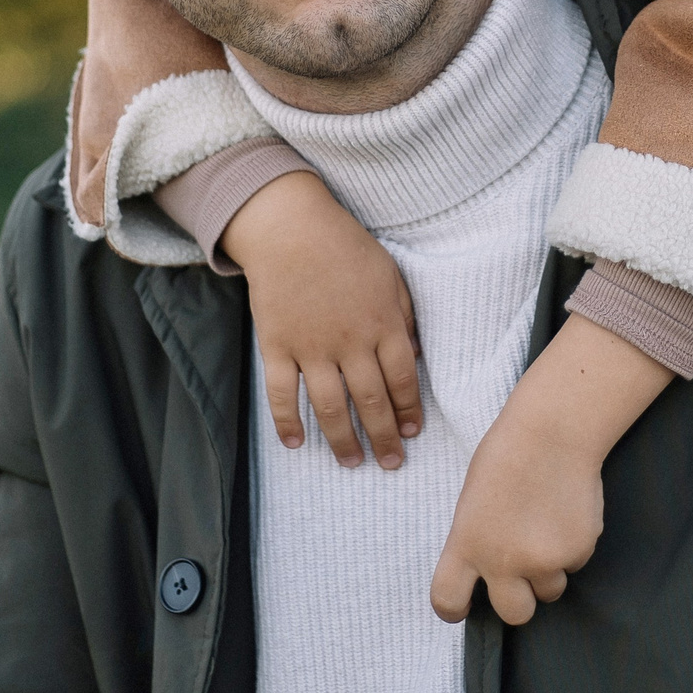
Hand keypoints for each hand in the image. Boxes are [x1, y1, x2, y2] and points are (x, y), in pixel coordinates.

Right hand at [223, 170, 422, 468]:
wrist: (290, 228)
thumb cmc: (345, 248)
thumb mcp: (390, 276)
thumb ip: (404, 317)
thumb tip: (415, 358)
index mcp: (383, 324)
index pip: (402, 380)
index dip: (409, 411)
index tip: (412, 433)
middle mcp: (350, 342)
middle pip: (371, 402)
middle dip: (384, 438)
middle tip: (390, 463)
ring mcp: (311, 347)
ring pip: (330, 407)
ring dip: (343, 440)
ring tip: (352, 462)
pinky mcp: (277, 346)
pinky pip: (281, 393)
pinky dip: (287, 421)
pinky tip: (295, 443)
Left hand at [429, 390, 602, 626]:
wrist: (553, 432)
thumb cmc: (507, 456)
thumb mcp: (473, 502)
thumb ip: (476, 540)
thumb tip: (488, 570)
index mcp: (466, 544)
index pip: (448, 600)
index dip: (455, 609)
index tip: (464, 606)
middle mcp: (503, 561)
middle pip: (514, 613)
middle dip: (521, 597)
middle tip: (524, 571)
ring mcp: (544, 560)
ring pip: (551, 590)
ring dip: (550, 570)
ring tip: (549, 528)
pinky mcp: (578, 551)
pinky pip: (576, 563)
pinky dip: (573, 547)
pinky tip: (567, 513)